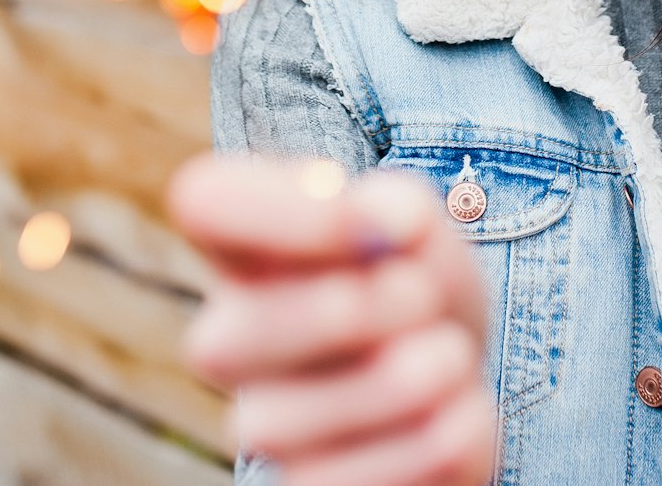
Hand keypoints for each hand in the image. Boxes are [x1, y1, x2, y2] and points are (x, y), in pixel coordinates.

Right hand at [167, 153, 497, 485]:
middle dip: (364, 310)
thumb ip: (397, 207)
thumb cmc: (412, 282)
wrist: (449, 374)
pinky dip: (451, 437)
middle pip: (240, 335)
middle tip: (420, 297)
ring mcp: (262, 426)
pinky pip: (382, 474)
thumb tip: (385, 225)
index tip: (367, 219)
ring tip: (448, 358)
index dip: (286, 209)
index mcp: (244, 253)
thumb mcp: (416, 226)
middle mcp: (229, 341)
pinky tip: (458, 414)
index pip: (204, 202)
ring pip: (312, 417)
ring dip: (423, 375)